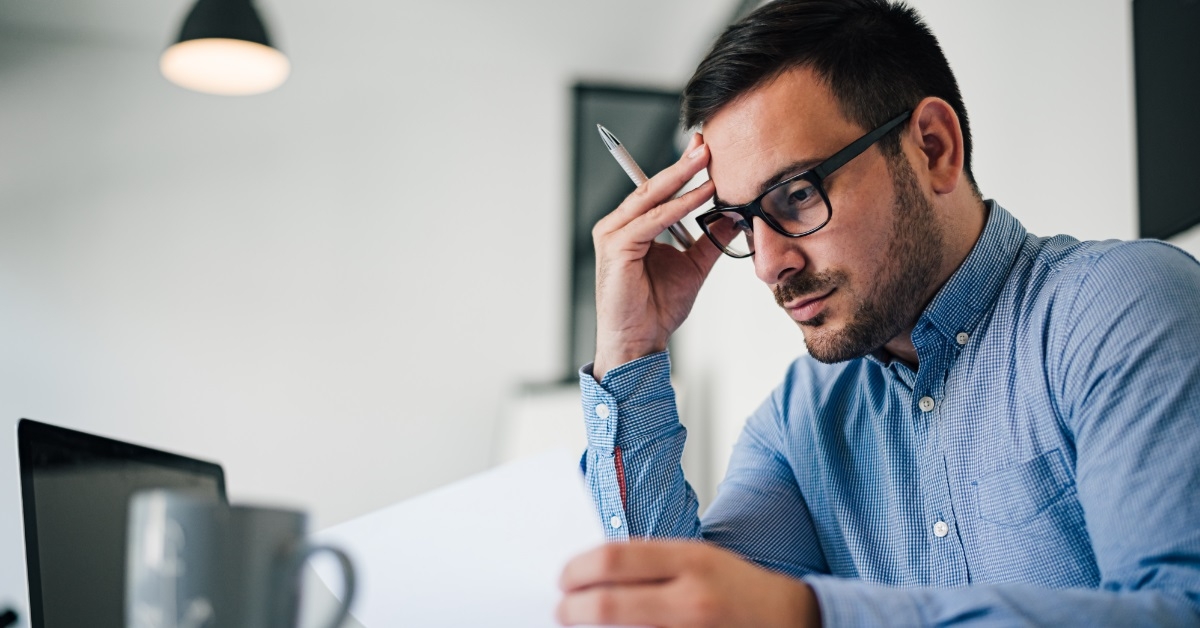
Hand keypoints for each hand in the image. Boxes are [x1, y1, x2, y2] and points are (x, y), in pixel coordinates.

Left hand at [556, 540, 820, 626]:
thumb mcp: (697, 557)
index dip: (576, 570)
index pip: (611, 560)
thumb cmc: (737, 588)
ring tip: (581, 625)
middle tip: (562, 609)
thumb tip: (592, 572)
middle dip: (571, 609)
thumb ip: (650, 563)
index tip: (564, 578)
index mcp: (689, 559)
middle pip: (605, 604)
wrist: (789, 620)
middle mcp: (689, 598)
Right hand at [591, 135, 720, 379]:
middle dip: (682, 165)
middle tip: (707, 144)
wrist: (639, 341)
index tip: (705, 150)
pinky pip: (652, 220)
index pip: (658, 191)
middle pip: (653, 187)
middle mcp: (616, 226)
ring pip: (651, 198)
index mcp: (630, 228)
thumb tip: (732, 218)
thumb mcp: (693, 267)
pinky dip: (678, 207)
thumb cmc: (655, 309)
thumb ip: (708, 241)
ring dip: (681, 179)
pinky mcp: (616, 247)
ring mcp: (612, 235)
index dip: (681, 170)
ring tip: (707, 162)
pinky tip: (700, 196)